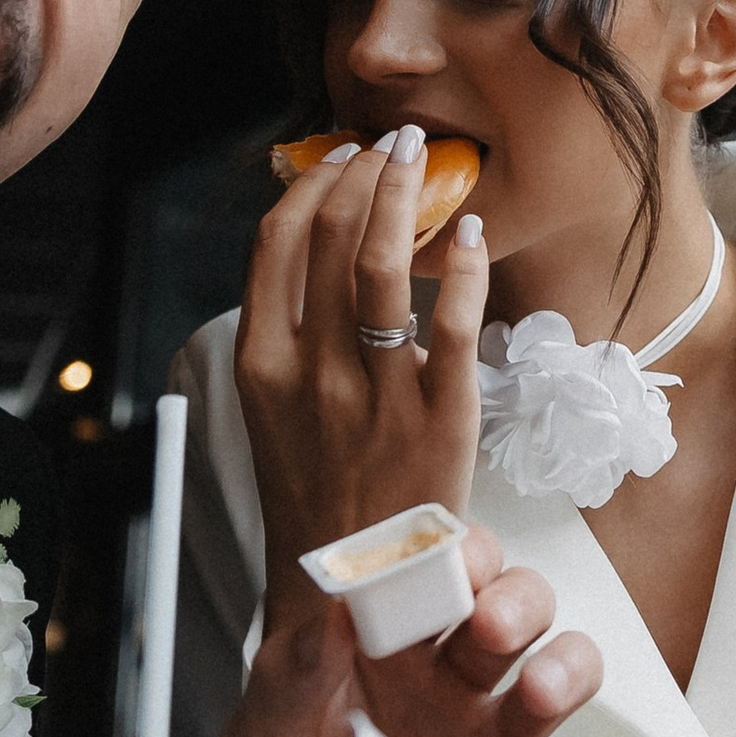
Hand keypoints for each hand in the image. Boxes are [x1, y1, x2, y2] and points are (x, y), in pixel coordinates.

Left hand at [202, 523, 623, 736]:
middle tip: (489, 627)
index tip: (445, 564)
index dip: (454, 552)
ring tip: (535, 695)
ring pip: (568, 674)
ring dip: (567, 665)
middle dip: (518, 598)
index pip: (437, 572)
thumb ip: (289, 678)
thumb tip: (334, 603)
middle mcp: (445, 697)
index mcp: (382, 661)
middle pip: (516, 607)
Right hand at [233, 129, 487, 625]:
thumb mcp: (273, 408)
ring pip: (388, 265)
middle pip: (334, 236)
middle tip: (392, 144)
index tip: (337, 158)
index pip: (275, 243)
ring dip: (407, 195)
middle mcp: (313, 372)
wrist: (354, 591)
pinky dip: (465, 266)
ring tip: (424, 159)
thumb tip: (307, 240)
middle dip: (365, 172)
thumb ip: (285, 329)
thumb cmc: (318, 491)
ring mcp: (376, 393)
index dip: (309, 185)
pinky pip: (457, 322)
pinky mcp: (440, 416)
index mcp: (262, 365)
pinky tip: (473, 233)